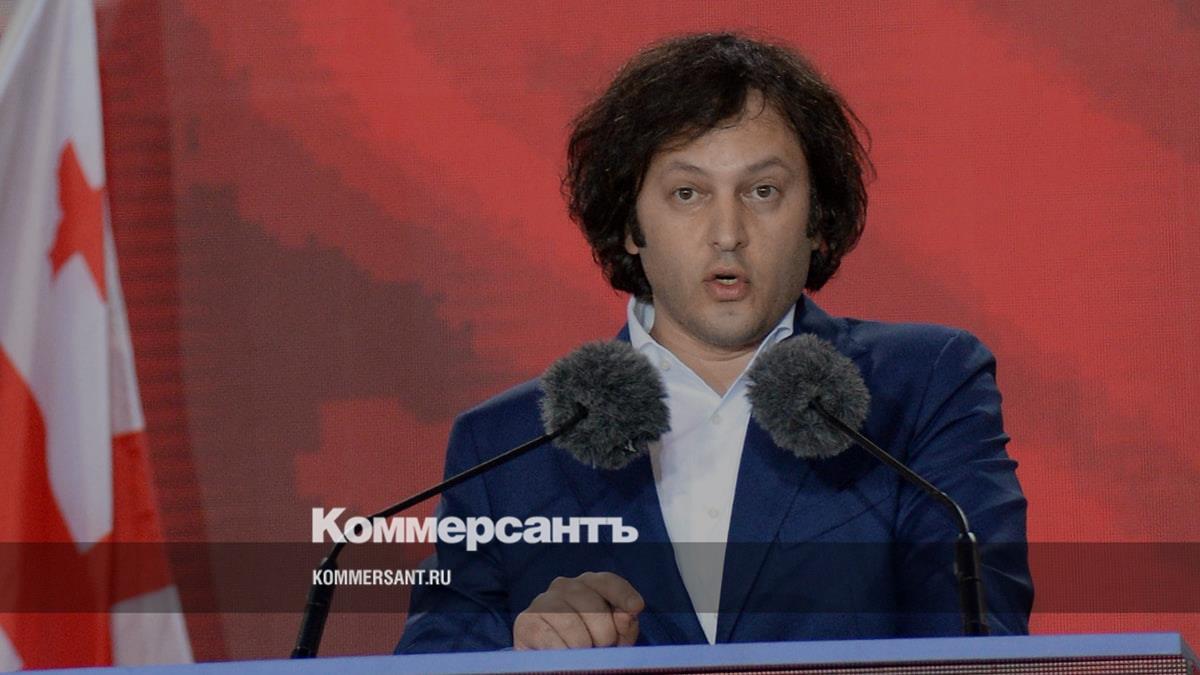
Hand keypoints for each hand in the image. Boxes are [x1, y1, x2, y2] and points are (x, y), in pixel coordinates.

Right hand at [513, 572, 643, 648]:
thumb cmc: (588, 643)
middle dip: (603, 636)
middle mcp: (566, 586)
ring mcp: (544, 601)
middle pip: (593, 607)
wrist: (552, 659)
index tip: (635, 608)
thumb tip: (626, 614)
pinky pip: (550, 639)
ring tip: (581, 654)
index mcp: (590, 584)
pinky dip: (561, 652)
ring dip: (582, 647)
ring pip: (571, 624)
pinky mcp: (526, 621)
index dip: (623, 594)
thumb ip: (623, 624)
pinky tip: (563, 656)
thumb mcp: (614, 635)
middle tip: (599, 649)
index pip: (608, 582)